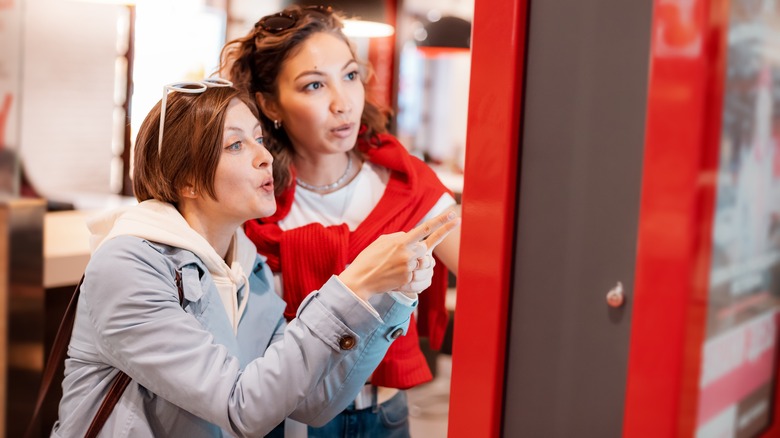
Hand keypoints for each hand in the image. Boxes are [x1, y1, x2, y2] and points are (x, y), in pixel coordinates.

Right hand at [338, 210, 459, 299]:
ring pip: (423, 263)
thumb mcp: (383, 241)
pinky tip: (395, 275)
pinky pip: (418, 276)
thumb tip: (412, 237)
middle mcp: (407, 254)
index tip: (452, 215)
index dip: (440, 221)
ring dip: (414, 263)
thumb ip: (400, 237)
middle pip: (425, 248)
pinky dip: (409, 274)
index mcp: (401, 241)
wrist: (361, 279)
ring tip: (397, 266)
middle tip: (401, 256)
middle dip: (417, 251)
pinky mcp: (408, 281)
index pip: (425, 229)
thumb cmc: (370, 258)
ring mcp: (408, 269)